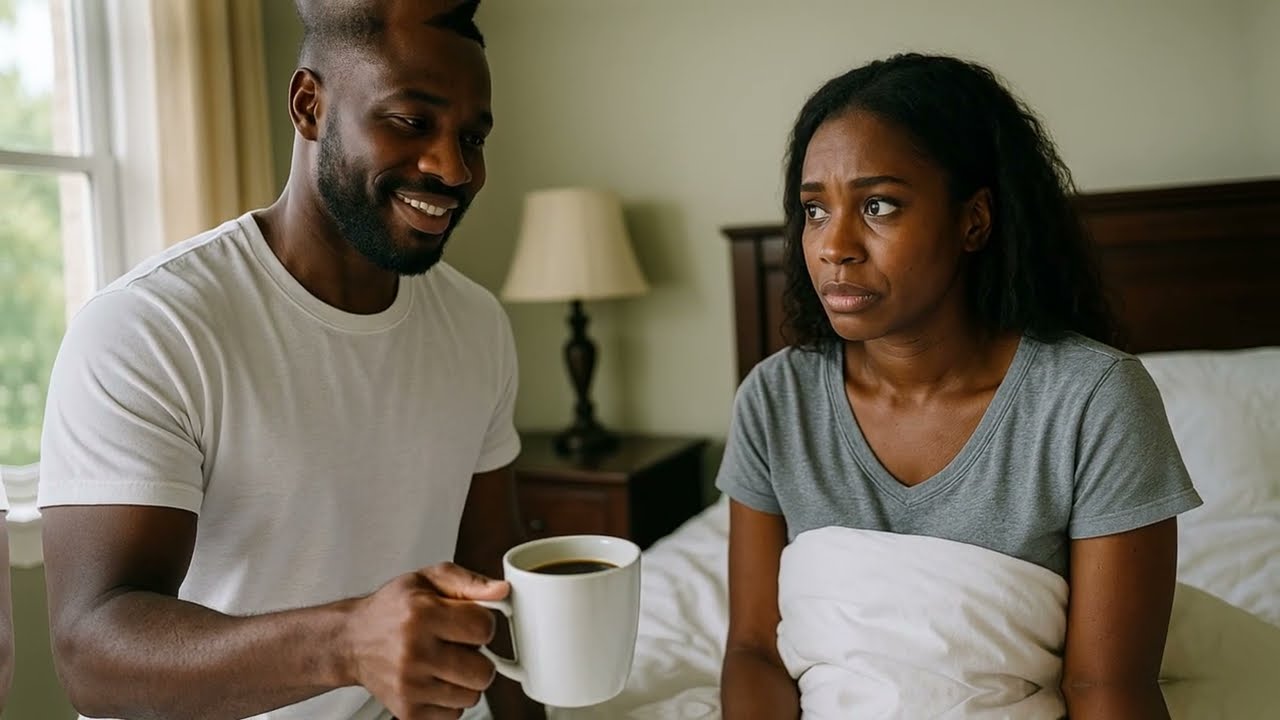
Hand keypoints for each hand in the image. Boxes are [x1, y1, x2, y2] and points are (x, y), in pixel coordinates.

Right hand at [348, 563, 509, 719]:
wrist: (352, 641)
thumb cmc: (393, 609)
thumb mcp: (427, 579)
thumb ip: (468, 582)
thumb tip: (502, 591)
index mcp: (421, 615)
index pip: (484, 628)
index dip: (483, 623)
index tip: (469, 621)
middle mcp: (414, 653)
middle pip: (483, 671)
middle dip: (479, 657)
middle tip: (460, 646)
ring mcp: (409, 687)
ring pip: (472, 696)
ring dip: (466, 680)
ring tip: (446, 663)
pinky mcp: (407, 712)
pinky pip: (454, 714)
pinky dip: (450, 699)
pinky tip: (435, 680)